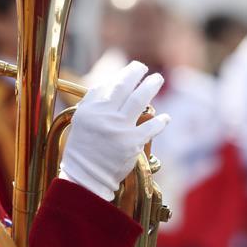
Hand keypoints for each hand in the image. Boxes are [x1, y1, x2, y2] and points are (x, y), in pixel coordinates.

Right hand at [59, 61, 169, 200]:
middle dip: (137, 74)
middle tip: (146, 69)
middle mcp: (104, 116)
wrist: (86, 178)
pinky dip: (160, 121)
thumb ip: (93, 100)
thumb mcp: (81, 120)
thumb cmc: (84, 148)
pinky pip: (151, 127)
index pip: (109, 85)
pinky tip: (165, 118)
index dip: (124, 74)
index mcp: (91, 109)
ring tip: (158, 79)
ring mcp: (119, 129)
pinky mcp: (132, 143)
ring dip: (150, 87)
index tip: (134, 68)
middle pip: (124, 88)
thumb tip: (109, 83)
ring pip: (139, 100)